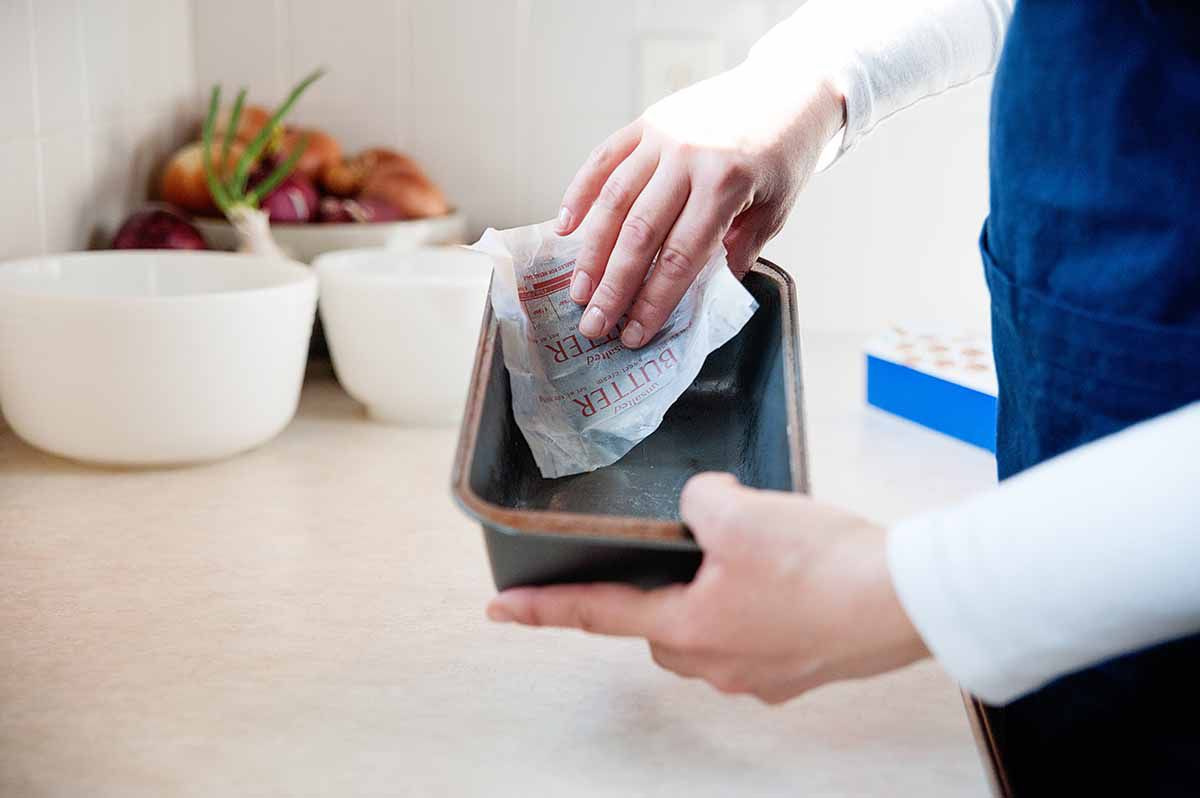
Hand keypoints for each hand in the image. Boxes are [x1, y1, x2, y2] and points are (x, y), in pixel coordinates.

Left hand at [486, 473, 928, 704]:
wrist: (906, 600)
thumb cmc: (821, 564)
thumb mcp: (739, 511)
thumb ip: (697, 501)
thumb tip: (702, 505)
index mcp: (687, 628)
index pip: (595, 614)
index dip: (542, 608)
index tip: (501, 611)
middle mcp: (717, 663)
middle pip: (658, 628)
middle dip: (654, 595)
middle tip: (674, 555)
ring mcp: (761, 676)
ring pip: (710, 636)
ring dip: (710, 602)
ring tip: (746, 558)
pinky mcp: (801, 671)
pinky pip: (758, 639)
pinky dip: (757, 610)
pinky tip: (787, 579)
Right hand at [557, 63, 843, 347]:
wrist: (787, 88)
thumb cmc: (783, 155)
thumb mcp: (775, 210)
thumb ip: (737, 253)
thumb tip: (697, 298)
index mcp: (726, 184)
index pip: (680, 257)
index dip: (654, 301)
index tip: (635, 334)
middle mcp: (688, 158)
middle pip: (639, 234)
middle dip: (614, 287)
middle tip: (594, 325)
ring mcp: (662, 136)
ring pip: (614, 200)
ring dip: (590, 251)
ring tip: (578, 290)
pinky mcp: (647, 122)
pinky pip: (603, 159)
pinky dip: (579, 193)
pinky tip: (564, 228)